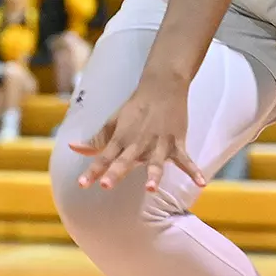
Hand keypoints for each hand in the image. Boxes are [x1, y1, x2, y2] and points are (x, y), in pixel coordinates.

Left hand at [68, 73, 203, 192]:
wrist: (162, 86)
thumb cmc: (135, 107)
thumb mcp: (113, 121)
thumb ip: (96, 139)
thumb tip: (74, 148)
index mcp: (121, 138)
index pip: (103, 157)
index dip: (92, 171)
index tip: (81, 185)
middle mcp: (138, 143)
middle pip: (125, 160)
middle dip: (116, 172)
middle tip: (106, 184)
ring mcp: (159, 143)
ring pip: (156, 162)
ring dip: (154, 175)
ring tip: (151, 189)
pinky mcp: (176, 141)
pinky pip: (186, 159)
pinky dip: (194, 171)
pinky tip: (201, 183)